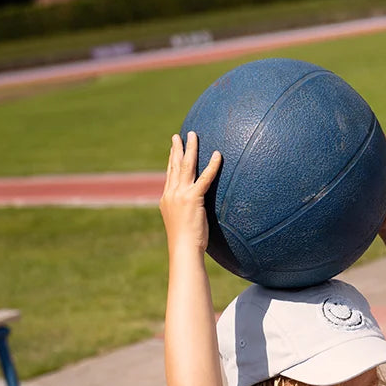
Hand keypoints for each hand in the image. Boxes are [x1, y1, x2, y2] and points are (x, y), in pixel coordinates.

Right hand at [159, 131, 221, 253]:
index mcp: (167, 199)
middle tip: (178, 136)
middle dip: (176, 149)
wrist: (183, 250)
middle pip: (174, 165)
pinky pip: (205, 178)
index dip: (171, 161)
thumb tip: (196, 217)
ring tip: (193, 135)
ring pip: (186, 166)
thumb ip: (187, 215)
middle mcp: (171, 193)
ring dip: (190, 148)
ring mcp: (181, 195)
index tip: (173, 149)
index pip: (169, 175)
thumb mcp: (182, 226)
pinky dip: (212, 165)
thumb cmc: (185, 245)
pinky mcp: (193, 198)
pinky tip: (218, 155)